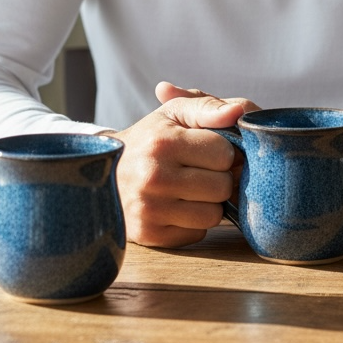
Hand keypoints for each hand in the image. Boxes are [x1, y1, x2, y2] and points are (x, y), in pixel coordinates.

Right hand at [104, 82, 257, 247]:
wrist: (103, 172)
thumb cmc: (150, 138)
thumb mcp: (174, 113)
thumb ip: (209, 107)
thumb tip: (238, 113)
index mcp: (163, 142)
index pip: (224, 153)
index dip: (222, 151)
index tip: (207, 150)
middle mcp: (154, 177)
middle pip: (223, 187)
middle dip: (218, 177)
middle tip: (200, 171)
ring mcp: (150, 209)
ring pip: (213, 215)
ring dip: (209, 203)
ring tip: (190, 189)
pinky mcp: (150, 235)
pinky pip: (198, 234)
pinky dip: (193, 222)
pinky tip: (177, 206)